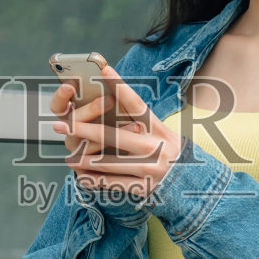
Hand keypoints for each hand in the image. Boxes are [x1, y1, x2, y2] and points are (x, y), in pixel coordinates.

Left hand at [51, 64, 182, 201]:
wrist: (198, 184)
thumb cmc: (174, 153)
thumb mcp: (163, 134)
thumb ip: (142, 123)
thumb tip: (114, 103)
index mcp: (158, 129)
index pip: (137, 104)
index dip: (120, 86)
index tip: (103, 69)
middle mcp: (154, 147)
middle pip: (112, 136)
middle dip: (83, 130)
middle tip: (61, 125)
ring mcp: (149, 169)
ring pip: (108, 164)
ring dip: (84, 160)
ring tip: (68, 157)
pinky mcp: (145, 188)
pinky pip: (114, 184)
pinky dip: (95, 181)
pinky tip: (81, 178)